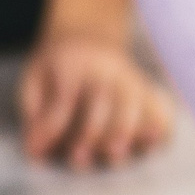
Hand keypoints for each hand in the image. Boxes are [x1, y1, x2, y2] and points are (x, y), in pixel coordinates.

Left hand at [18, 32, 172, 171]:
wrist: (89, 34)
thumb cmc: (57, 67)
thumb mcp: (35, 80)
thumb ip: (36, 113)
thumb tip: (36, 150)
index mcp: (73, 62)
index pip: (65, 96)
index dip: (52, 126)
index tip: (37, 153)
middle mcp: (106, 67)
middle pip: (104, 98)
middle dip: (92, 132)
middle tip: (78, 160)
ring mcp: (131, 77)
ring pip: (133, 102)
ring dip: (125, 131)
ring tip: (116, 157)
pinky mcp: (147, 89)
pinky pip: (159, 106)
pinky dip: (158, 126)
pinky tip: (151, 146)